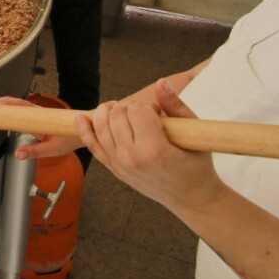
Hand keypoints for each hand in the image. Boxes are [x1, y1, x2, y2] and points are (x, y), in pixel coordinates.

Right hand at [0, 96, 83, 158]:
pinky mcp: (41, 118)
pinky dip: (14, 110)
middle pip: (17, 104)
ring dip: (7, 105)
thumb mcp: (53, 149)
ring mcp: (40, 114)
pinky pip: (25, 110)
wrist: (87, 131)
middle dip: (2, 103)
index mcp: (41, 118)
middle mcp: (40, 113)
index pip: (20, 107)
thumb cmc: (72, 138)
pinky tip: (8, 114)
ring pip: (21, 106)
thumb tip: (18, 154)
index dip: (6, 105)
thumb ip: (34, 151)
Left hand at [76, 80, 222, 213]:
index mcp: (155, 149)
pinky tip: (82, 118)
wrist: (191, 197)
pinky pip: (93, 146)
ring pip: (100, 127)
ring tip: (120, 111)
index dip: (147, 106)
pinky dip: (85, 130)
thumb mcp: (193, 132)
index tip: (158, 113)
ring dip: (107, 112)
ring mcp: (120, 165)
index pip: (137, 110)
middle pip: (116, 115)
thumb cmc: (197, 165)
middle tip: (143, 114)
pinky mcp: (114, 170)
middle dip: (128, 107)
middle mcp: (132, 157)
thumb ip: (175, 105)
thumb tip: (161, 82)